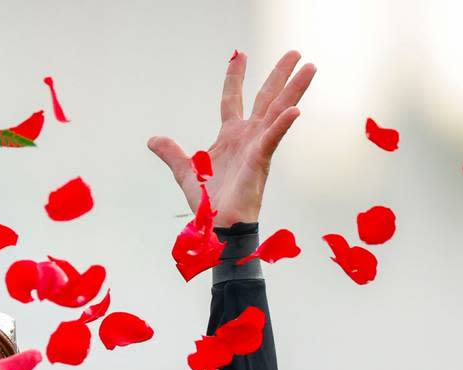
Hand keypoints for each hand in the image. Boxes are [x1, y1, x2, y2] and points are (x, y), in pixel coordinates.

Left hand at [148, 50, 314, 226]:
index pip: (233, 99)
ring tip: (310, 67)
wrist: (218, 224)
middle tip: (294, 52)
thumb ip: (171, 153)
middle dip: (279, 75)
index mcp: (230, 136)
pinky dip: (282, 125)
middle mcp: (247, 137)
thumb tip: (152, 140)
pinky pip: (273, 139)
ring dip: (294, 90)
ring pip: (278, 112)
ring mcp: (257, 147)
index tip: (240, 54)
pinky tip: (294, 110)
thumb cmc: (209, 202)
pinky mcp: (260, 161)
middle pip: (265, 98)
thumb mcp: (185, 171)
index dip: (235, 77)